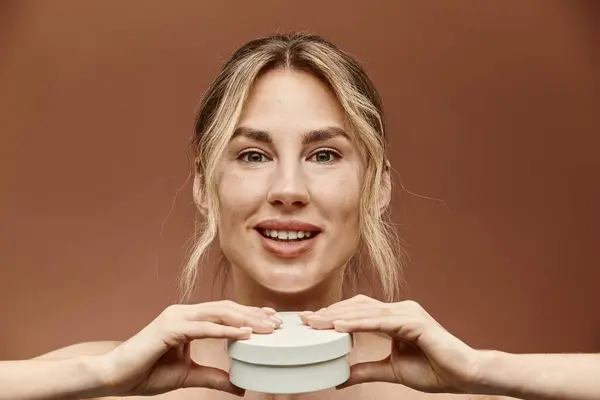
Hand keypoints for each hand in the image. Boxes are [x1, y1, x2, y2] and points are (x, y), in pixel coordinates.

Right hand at [95, 301, 281, 396]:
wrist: (115, 377)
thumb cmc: (147, 373)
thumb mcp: (188, 375)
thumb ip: (214, 376)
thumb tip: (239, 386)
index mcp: (189, 319)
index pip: (225, 312)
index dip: (249, 314)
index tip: (271, 319)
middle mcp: (184, 312)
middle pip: (226, 309)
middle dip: (253, 315)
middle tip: (277, 323)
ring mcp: (176, 317)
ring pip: (218, 313)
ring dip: (245, 320)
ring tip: (267, 328)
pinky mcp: (169, 328)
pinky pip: (203, 328)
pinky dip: (226, 330)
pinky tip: (244, 335)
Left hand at [301, 295, 482, 393]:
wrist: (465, 375)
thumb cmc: (435, 371)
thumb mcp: (391, 371)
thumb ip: (366, 369)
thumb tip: (341, 376)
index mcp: (394, 318)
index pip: (358, 311)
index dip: (334, 315)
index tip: (311, 323)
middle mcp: (400, 309)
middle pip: (357, 306)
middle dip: (331, 313)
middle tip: (306, 320)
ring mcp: (408, 312)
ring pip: (366, 311)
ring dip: (339, 317)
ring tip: (317, 323)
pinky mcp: (415, 321)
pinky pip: (381, 321)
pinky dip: (359, 323)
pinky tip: (340, 327)